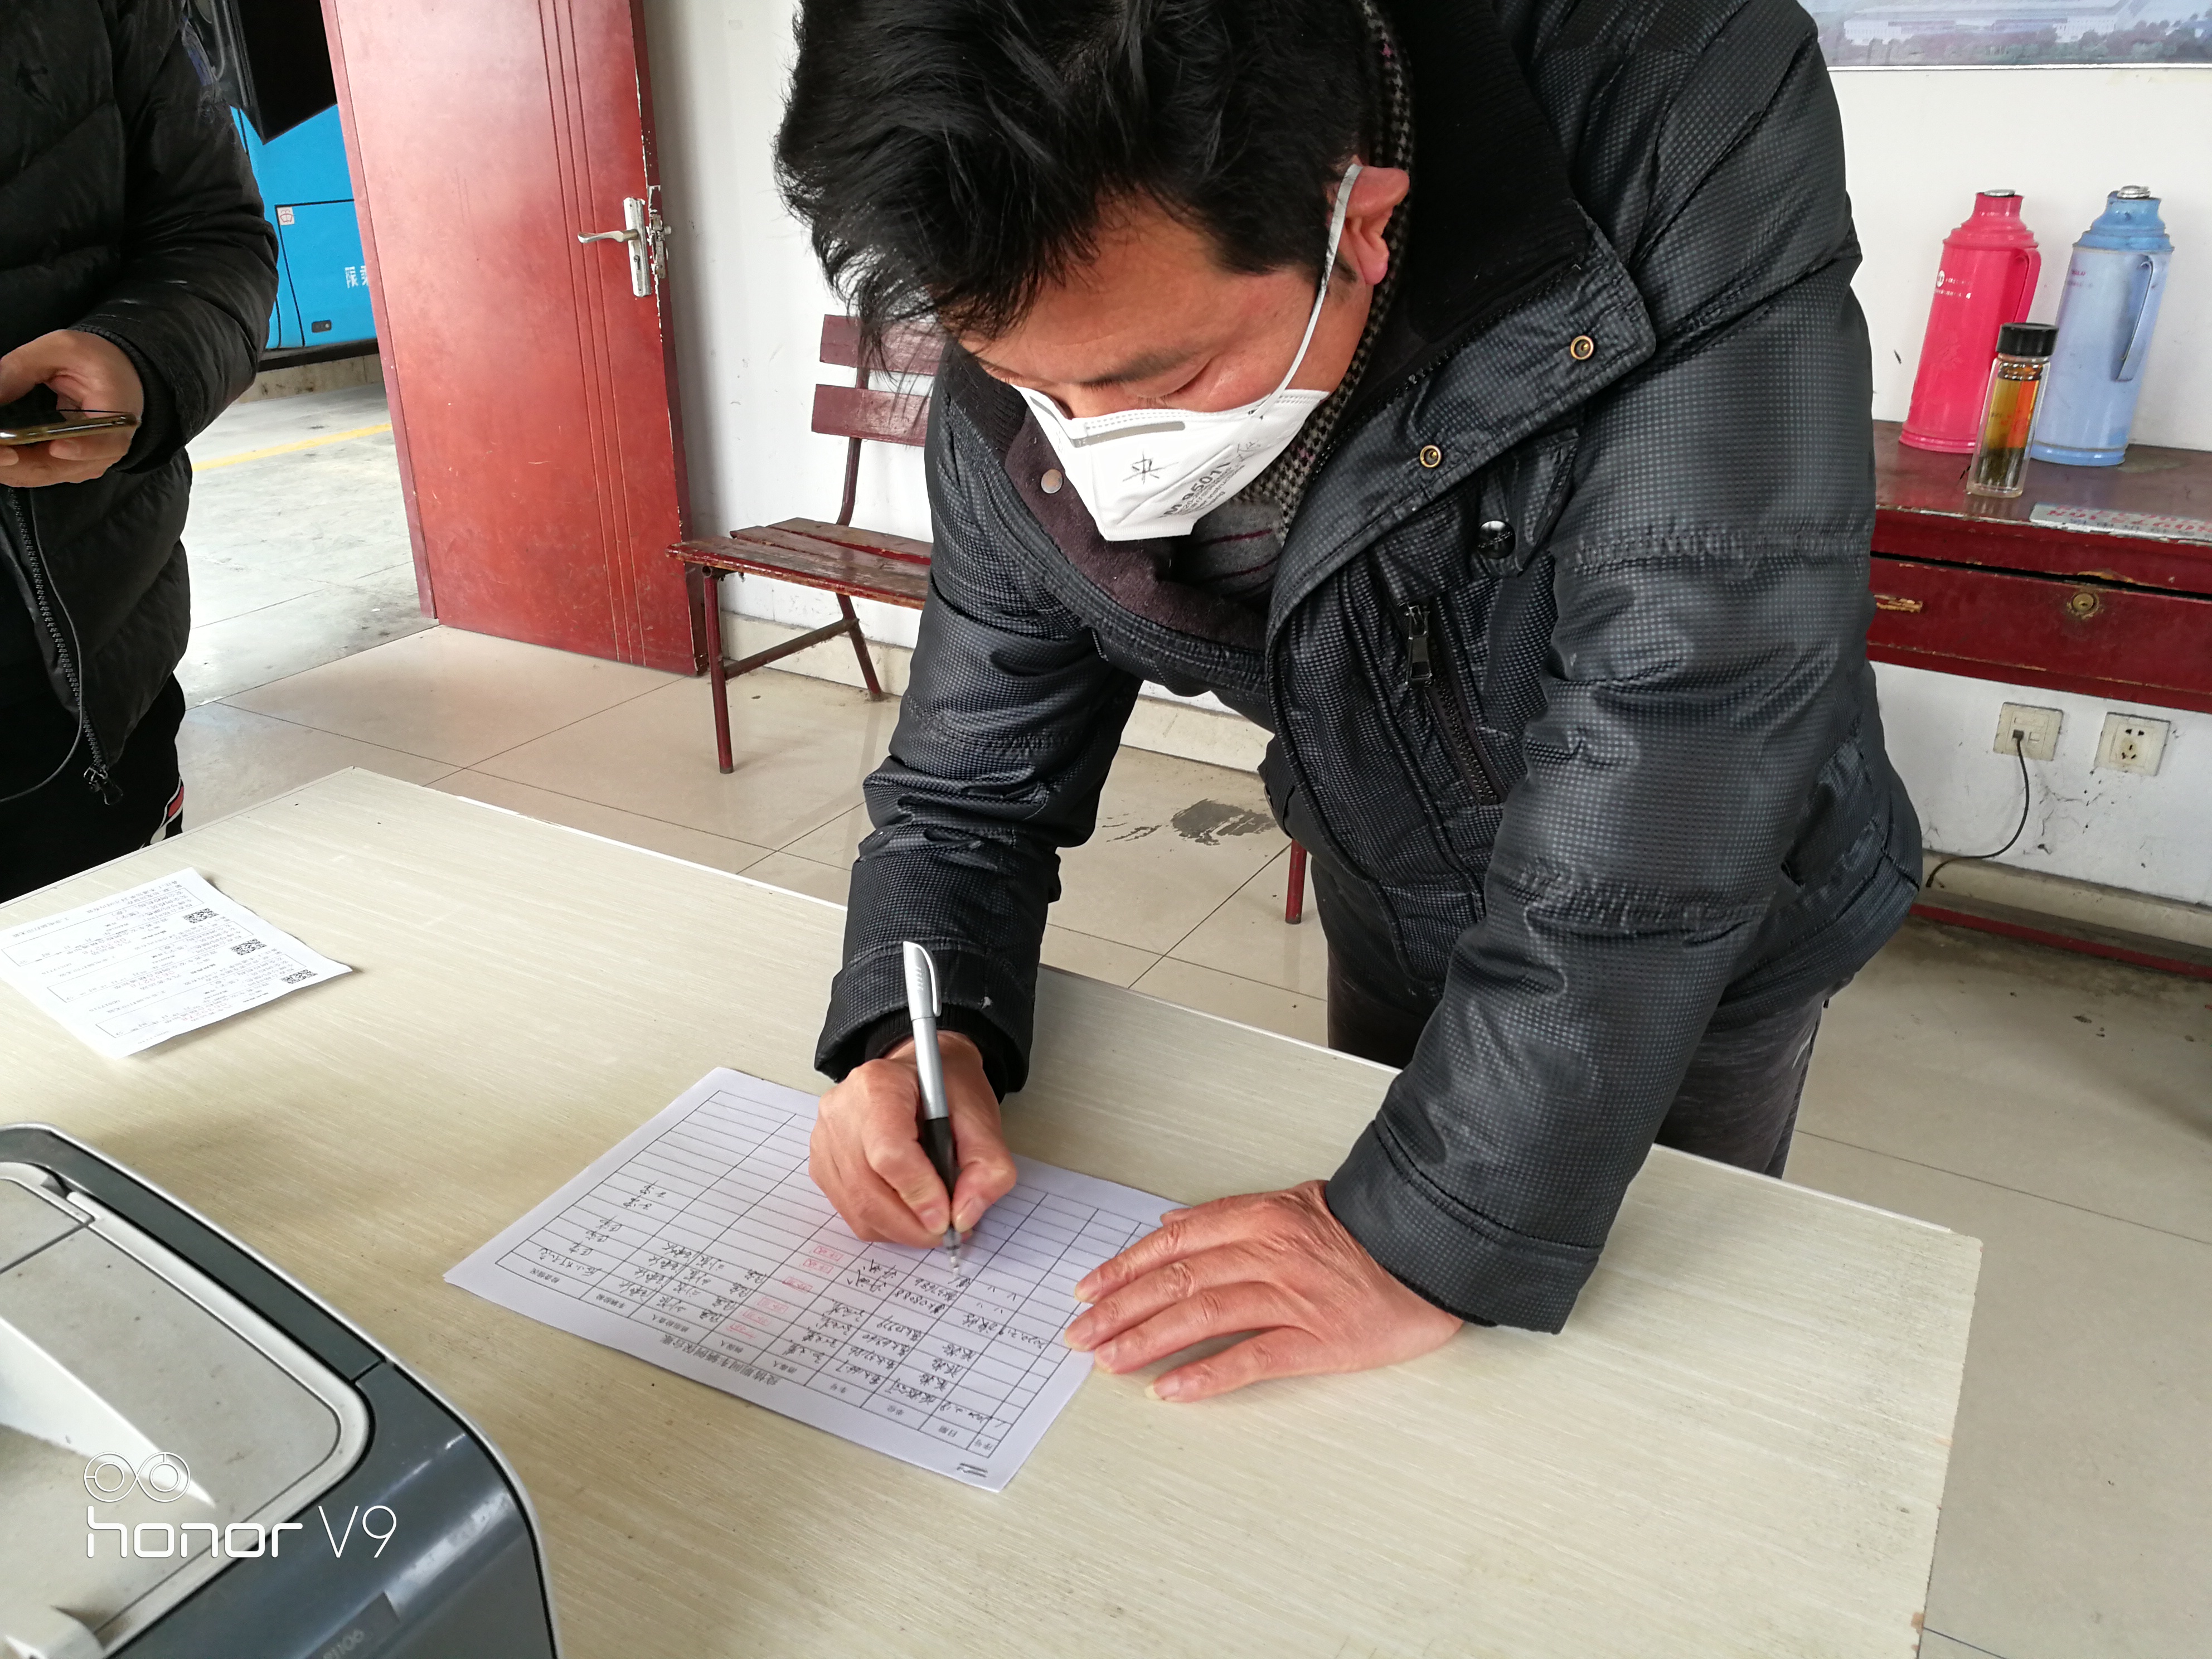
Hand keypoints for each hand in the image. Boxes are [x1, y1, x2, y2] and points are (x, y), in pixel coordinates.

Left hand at [0, 329, 144, 485]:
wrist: (118, 377)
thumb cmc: (96, 361)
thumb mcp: (61, 347)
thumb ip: (23, 367)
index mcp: (116, 416)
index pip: (106, 443)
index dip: (82, 449)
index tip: (56, 447)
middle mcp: (104, 450)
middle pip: (59, 468)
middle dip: (14, 461)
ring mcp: (85, 463)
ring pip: (40, 475)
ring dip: (7, 466)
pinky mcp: (69, 467)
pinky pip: (35, 473)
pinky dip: (10, 466)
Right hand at [811, 1032, 1018, 1246]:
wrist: (920, 1075)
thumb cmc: (946, 1090)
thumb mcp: (982, 1116)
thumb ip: (987, 1165)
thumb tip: (965, 1215)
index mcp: (879, 1086)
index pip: (889, 1154)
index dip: (919, 1194)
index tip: (948, 1217)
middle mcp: (841, 1111)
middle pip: (867, 1190)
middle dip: (913, 1224)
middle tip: (948, 1231)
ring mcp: (826, 1140)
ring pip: (857, 1209)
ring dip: (900, 1230)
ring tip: (932, 1221)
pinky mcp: (821, 1164)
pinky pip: (850, 1213)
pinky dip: (884, 1225)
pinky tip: (908, 1210)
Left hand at [1065, 1180, 1461, 1401]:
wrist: (1430, 1250)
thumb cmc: (1364, 1231)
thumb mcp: (1293, 1203)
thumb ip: (1230, 1215)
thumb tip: (1171, 1224)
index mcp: (1261, 1216)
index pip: (1174, 1241)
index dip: (1124, 1267)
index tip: (1088, 1289)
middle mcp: (1269, 1253)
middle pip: (1176, 1280)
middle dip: (1119, 1309)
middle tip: (1080, 1335)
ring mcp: (1292, 1297)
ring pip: (1202, 1316)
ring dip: (1146, 1341)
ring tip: (1108, 1361)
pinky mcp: (1317, 1339)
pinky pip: (1252, 1358)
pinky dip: (1207, 1375)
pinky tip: (1171, 1389)